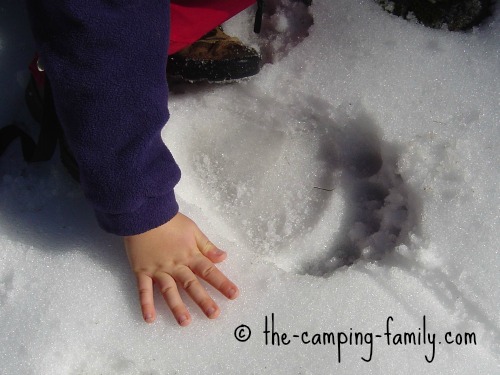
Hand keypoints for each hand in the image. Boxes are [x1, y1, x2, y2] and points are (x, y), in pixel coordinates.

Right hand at [124, 212, 238, 325]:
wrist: (144, 214)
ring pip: (169, 291)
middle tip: (214, 315)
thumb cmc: (170, 221)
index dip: (222, 283)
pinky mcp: (142, 271)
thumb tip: (223, 257)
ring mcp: (159, 270)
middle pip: (191, 284)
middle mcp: (176, 265)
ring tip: (185, 322)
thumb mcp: (193, 230)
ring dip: (177, 306)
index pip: (209, 271)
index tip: (234, 295)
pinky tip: (149, 319)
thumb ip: (207, 246)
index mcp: (190, 255)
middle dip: (203, 300)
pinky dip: (146, 304)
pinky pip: (143, 290)